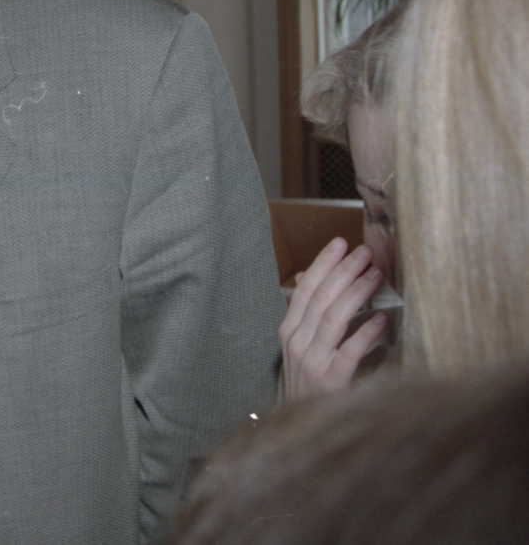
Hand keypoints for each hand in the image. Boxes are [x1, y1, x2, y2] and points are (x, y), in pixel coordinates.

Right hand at [279, 237, 386, 401]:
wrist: (301, 430)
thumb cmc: (309, 387)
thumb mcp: (302, 350)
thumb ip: (310, 319)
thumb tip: (314, 281)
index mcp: (289, 331)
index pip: (305, 289)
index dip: (323, 264)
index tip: (341, 243)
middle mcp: (297, 342)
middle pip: (321, 298)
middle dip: (344, 271)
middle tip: (366, 252)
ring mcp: (312, 362)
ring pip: (334, 318)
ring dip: (357, 293)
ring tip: (377, 275)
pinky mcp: (332, 381)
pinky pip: (350, 351)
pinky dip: (367, 333)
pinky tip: (383, 319)